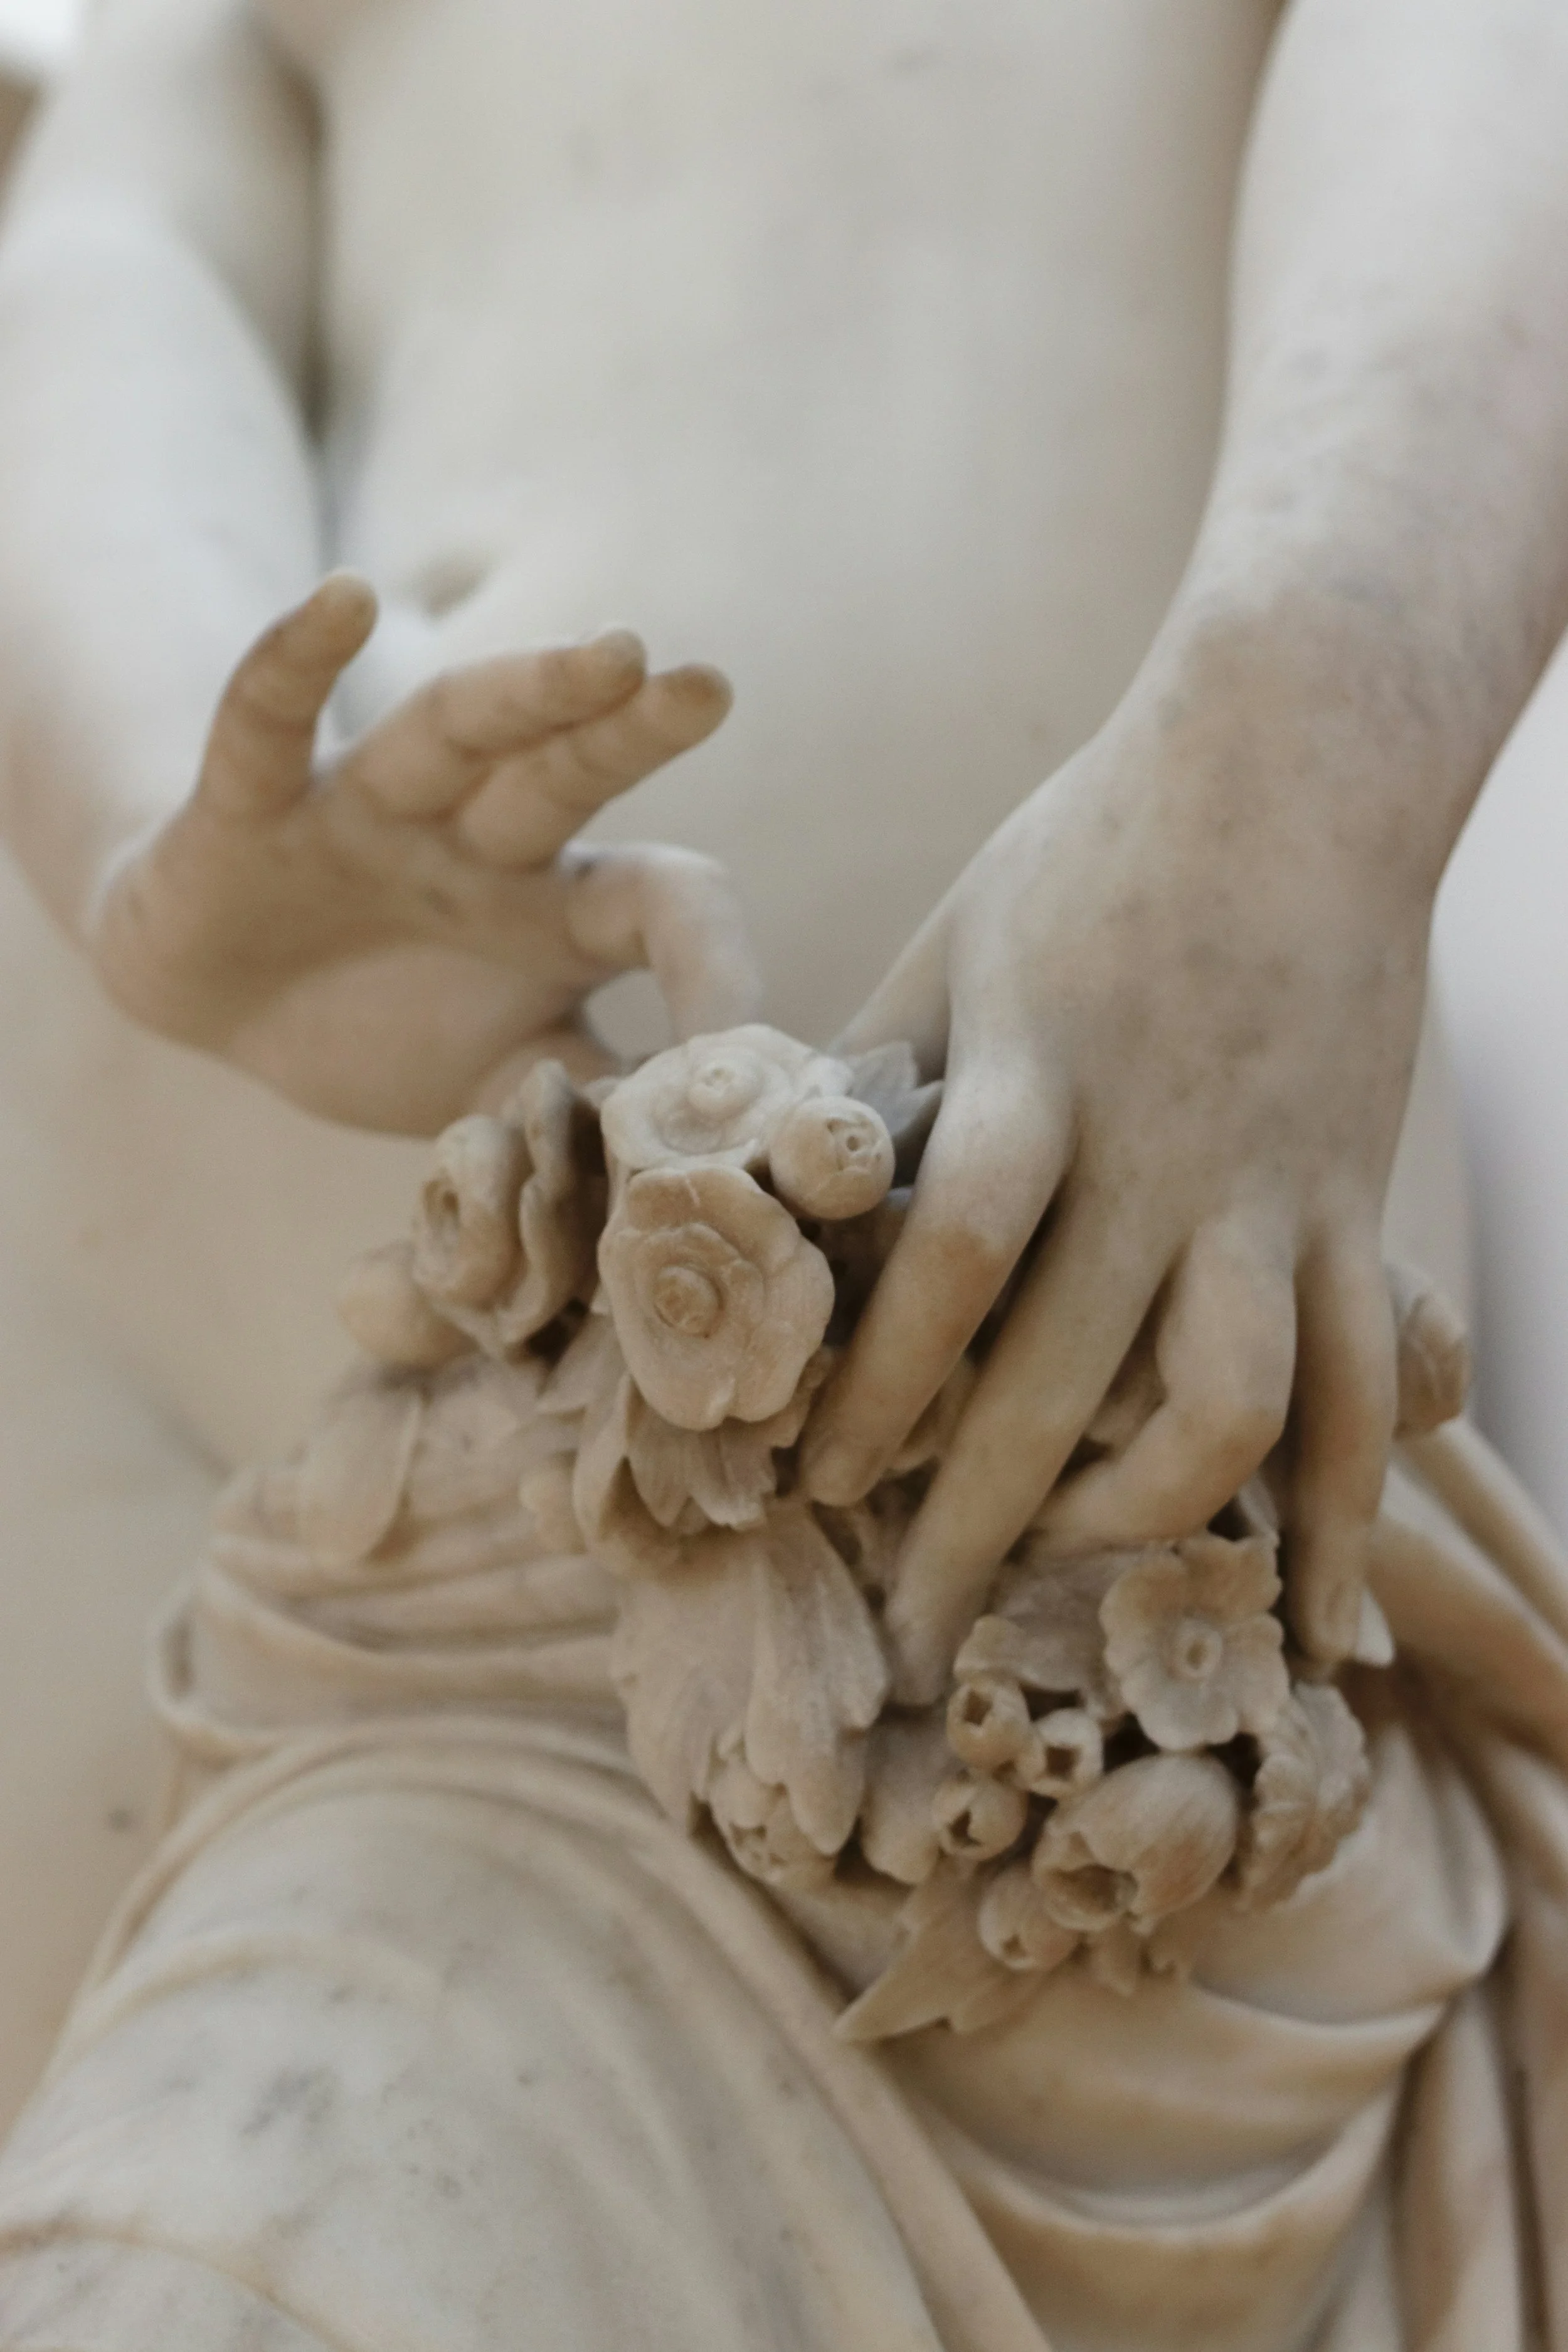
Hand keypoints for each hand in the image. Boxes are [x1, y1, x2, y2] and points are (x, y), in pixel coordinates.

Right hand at [90, 574, 757, 1131]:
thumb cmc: (389, 1027)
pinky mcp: (254, 803)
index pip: (660, 908)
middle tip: (710, 689)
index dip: (710, 968)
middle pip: (573, 775)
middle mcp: (481, 842)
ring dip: (529, 689)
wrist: (228, 999)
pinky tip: (345, 599)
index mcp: (559, 911)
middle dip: (640, 731)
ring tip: (617, 651)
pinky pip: (270, 720)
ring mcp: (371, 810)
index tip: (758, 1042)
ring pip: (455, 730)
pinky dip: (297, 658)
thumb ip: (594, 1106)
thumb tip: (713, 1159)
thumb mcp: (499, 1084)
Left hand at [803, 678, 1427, 1700]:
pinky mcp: (1357, 1205)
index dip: (877, 1391)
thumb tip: (775, 1197)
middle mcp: (1161, 1150)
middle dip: (978, 1523)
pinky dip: (1352, 1521)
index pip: (950, 1260)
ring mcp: (1275, 1186)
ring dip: (1144, 1518)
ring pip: (1233, 1403)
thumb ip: (876, 1075)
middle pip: (1066, 1374)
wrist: (1302, 761)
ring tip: (1073, 1578)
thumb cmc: (1095, 849)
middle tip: (908, 1639)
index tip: (813, 1486)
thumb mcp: (956, 943)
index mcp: (1038, 1074)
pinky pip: (1366, 1390)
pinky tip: (1323, 1630)